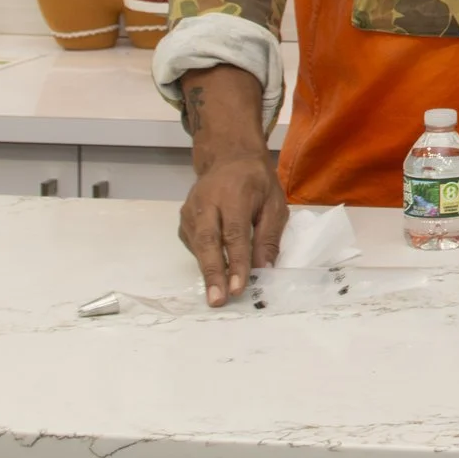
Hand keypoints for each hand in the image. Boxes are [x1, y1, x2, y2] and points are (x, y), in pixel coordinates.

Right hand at [177, 145, 285, 306]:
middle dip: (213, 273)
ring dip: (207, 272)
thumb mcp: (274, 203)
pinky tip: (214, 272)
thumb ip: (268, 236)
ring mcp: (191, 210)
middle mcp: (207, 202)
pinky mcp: (184, 219)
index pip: (234, 233)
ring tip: (216, 296)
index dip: (236, 262)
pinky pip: (194, 244)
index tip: (238, 287)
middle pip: (208, 242)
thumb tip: (264, 269)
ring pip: (198, 245)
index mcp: (234, 194)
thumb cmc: (257, 182)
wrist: (229, 157)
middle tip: (218, 300)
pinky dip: (204, 260)